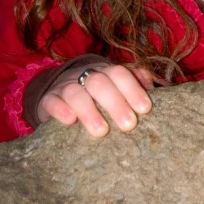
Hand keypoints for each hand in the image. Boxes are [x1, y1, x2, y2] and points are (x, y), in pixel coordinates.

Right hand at [38, 63, 153, 136]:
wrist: (58, 92)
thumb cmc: (96, 97)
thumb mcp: (116, 90)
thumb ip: (135, 87)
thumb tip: (156, 91)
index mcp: (105, 72)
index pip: (119, 73)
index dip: (133, 89)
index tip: (145, 109)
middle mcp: (86, 75)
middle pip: (100, 82)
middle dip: (116, 103)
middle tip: (129, 125)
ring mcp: (65, 86)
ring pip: (75, 92)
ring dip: (89, 110)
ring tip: (102, 131)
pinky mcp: (48, 99)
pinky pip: (51, 100)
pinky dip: (60, 109)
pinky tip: (69, 121)